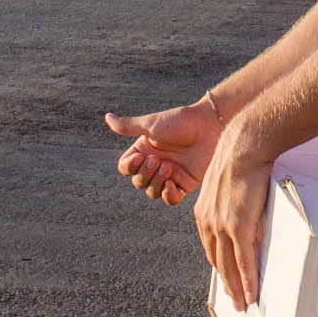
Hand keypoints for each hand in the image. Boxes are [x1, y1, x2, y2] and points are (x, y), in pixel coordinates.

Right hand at [105, 97, 221, 204]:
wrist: (210, 126)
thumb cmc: (181, 121)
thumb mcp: (152, 124)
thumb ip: (129, 126)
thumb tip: (107, 117)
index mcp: (144, 150)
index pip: (126, 168)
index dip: (129, 167)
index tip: (140, 157)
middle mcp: (155, 163)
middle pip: (138, 182)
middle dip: (145, 174)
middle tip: (158, 160)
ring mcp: (170, 174)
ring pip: (152, 192)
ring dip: (156, 183)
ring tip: (168, 168)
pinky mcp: (185, 183)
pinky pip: (171, 199)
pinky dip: (168, 195)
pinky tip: (171, 184)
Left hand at [193, 122, 273, 311]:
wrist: (244, 147)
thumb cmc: (240, 159)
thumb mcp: (227, 184)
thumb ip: (231, 202)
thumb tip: (244, 208)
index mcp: (203, 213)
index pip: (210, 248)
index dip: (219, 267)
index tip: (227, 279)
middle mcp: (209, 223)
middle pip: (217, 262)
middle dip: (227, 284)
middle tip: (235, 301)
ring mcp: (223, 227)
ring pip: (229, 267)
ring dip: (237, 289)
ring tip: (244, 304)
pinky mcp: (239, 227)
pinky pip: (244, 261)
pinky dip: (248, 280)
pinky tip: (252, 294)